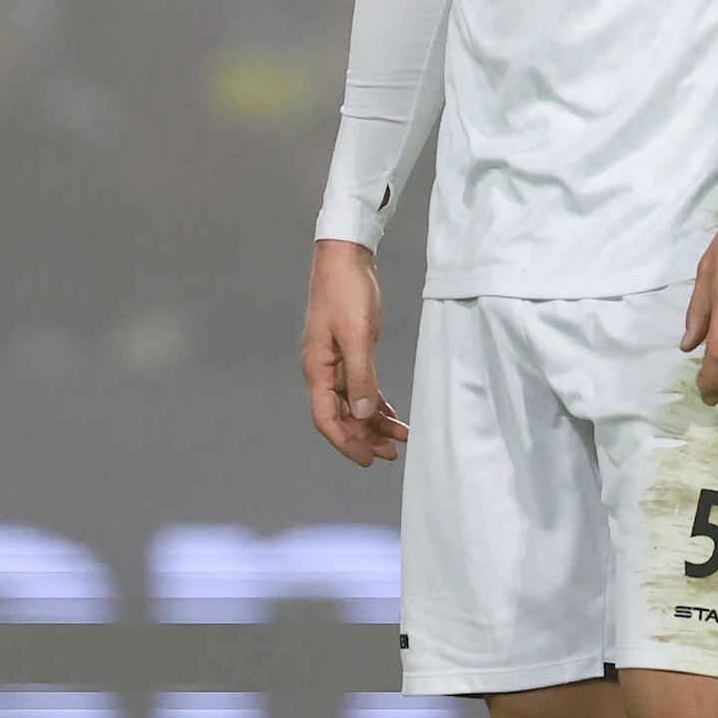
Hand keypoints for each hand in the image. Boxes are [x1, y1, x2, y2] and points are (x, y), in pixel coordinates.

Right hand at [301, 238, 410, 465]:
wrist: (345, 259)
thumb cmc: (345, 292)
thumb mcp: (356, 336)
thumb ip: (361, 376)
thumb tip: (365, 414)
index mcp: (317, 369)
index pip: (327, 418)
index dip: (346, 442)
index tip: (368, 459)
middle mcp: (324, 371)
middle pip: (341, 416)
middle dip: (365, 437)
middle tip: (392, 453)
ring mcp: (337, 363)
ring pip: (354, 404)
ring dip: (374, 423)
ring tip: (399, 438)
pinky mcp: (351, 353)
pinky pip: (362, 388)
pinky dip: (377, 403)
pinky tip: (392, 415)